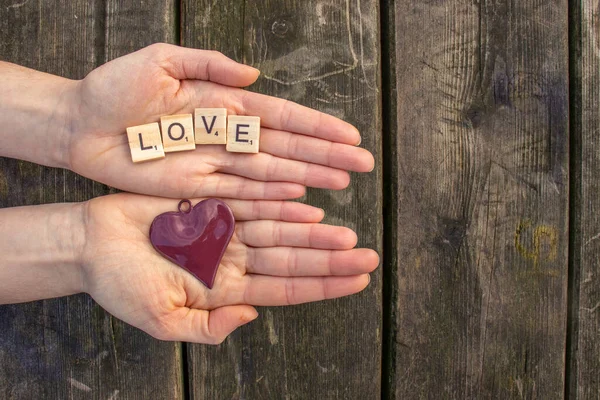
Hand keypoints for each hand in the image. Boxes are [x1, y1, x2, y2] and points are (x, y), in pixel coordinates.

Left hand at [68, 43, 374, 198]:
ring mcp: (214, 163)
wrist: (80, 124)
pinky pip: (240, 193)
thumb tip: (252, 76)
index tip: (349, 136)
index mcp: (222, 103)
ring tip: (341, 183)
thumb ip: (208, 64)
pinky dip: (270, 198)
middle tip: (361, 164)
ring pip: (271, 172)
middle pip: (285, 147)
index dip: (316, 126)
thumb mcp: (161, 62)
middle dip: (324, 155)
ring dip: (307, 178)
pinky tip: (299, 199)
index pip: (280, 116)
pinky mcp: (196, 187)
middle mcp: (226, 135)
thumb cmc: (114, 88)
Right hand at [80, 193, 378, 343]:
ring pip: (281, 231)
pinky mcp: (213, 203)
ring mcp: (226, 230)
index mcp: (226, 290)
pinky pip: (254, 202)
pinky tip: (309, 208)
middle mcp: (234, 260)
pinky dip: (281, 206)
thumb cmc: (120, 285)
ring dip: (314, 235)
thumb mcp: (162, 320)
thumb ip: (207, 327)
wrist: (90, 242)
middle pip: (293, 259)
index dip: (322, 286)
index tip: (357, 281)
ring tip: (349, 236)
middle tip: (368, 256)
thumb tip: (250, 318)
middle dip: (330, 260)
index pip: (286, 289)